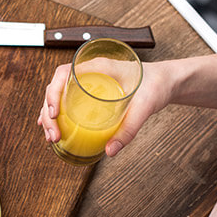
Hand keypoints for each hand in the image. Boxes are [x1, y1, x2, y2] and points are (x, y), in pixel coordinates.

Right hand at [36, 60, 172, 156]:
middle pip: (56, 88)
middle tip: (53, 135)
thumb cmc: (157, 84)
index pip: (64, 73)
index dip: (53, 92)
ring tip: (51, 138)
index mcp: (98, 66)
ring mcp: (89, 83)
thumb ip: (130, 128)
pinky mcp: (93, 94)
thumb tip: (111, 150)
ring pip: (59, 97)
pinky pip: (68, 102)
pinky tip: (53, 128)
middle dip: (49, 112)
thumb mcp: (146, 106)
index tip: (55, 113)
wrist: (167, 82)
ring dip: (50, 117)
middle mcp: (89, 73)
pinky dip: (58, 116)